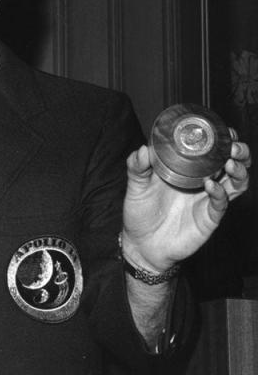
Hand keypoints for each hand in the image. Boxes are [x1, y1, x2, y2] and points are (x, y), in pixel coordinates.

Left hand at [122, 141, 250, 272]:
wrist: (141, 244)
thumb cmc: (140, 213)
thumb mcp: (135, 186)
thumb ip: (137, 167)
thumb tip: (143, 149)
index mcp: (187, 170)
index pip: (212, 150)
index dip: (222, 139)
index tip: (223, 130)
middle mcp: (202, 182)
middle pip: (233, 163)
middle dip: (238, 152)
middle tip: (233, 147)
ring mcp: (207, 199)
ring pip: (236, 182)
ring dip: (238, 170)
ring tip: (230, 162)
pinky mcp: (208, 218)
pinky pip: (221, 203)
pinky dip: (219, 193)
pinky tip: (211, 185)